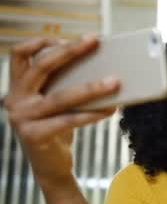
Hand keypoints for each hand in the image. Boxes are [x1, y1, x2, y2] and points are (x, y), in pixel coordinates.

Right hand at [4, 36, 119, 193]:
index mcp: (17, 86)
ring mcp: (22, 118)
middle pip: (41, 66)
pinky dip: (92, 114)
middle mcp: (15, 99)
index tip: (68, 38)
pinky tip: (110, 109)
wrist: (49, 165)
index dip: (41, 42)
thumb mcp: (55, 102)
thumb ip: (63, 83)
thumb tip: (100, 63)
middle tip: (94, 41)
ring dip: (90, 87)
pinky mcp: (35, 135)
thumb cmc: (56, 127)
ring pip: (60, 96)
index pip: (19, 53)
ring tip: (114, 81)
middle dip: (70, 51)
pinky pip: (68, 120)